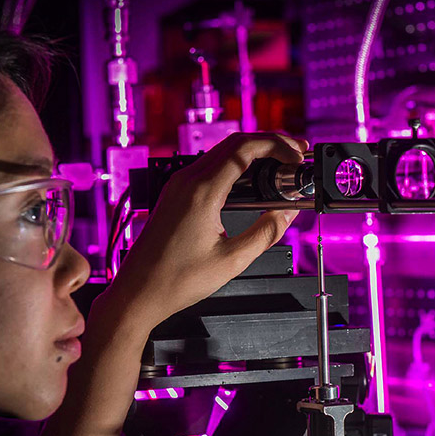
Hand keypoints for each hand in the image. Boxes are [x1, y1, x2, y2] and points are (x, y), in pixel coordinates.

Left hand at [100, 133, 307, 331]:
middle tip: (295, 154)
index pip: (245, 148)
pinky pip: (208, 167)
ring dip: (252, 153)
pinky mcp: (174, 195)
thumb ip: (265, 233)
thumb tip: (285, 214)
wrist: (138, 292)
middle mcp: (186, 181)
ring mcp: (177, 186)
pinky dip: (234, 166)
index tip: (297, 152)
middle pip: (234, 143)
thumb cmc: (174, 280)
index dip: (277, 145)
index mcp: (201, 191)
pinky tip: (249, 181)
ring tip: (278, 166)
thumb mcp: (232, 261)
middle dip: (269, 144)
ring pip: (221, 153)